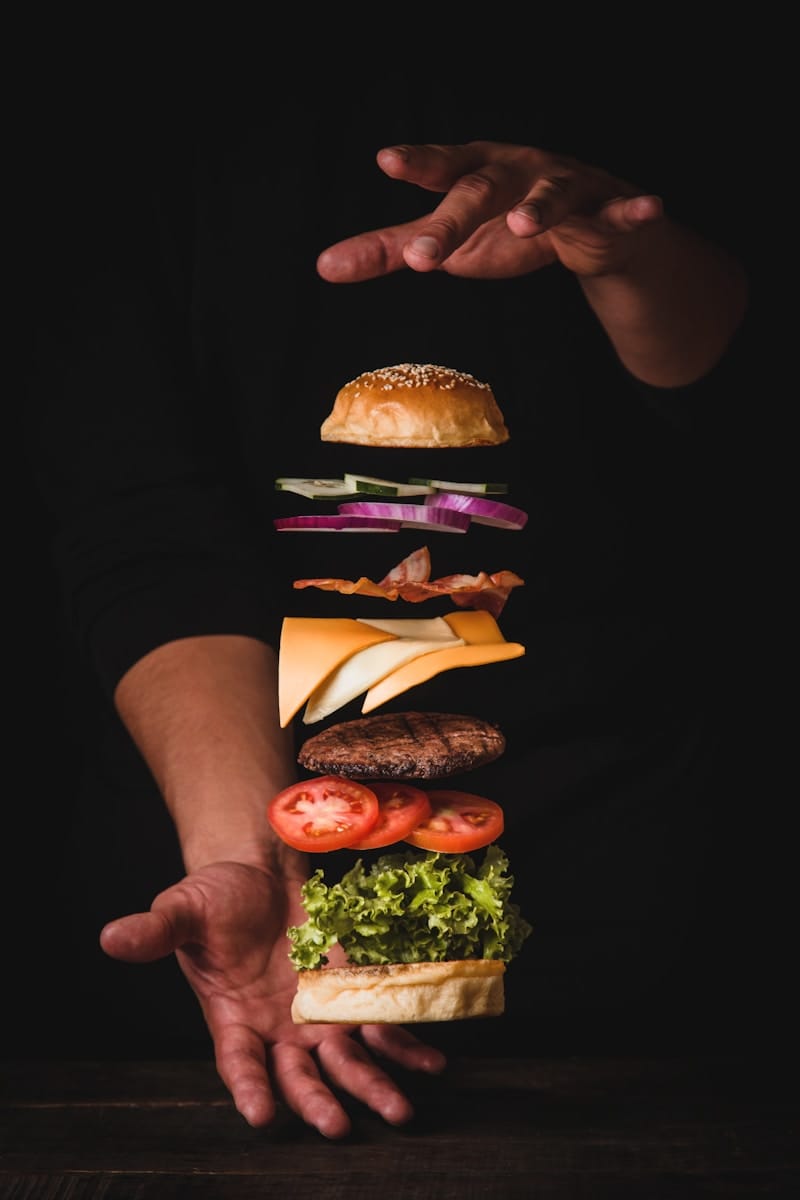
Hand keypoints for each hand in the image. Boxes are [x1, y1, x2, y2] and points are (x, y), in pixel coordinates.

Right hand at [99, 861, 445, 1137]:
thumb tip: (111, 937)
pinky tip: (431, 1063)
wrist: (260, 870)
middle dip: (318, 1102)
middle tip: (337, 1126)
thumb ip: (155, 930)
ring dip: (372, 1085)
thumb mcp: (183, 909)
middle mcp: (277, 1029)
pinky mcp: (349, 993)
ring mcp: (316, 1016)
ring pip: (346, 1062)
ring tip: (400, 1111)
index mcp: (231, 1019)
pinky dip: (405, 1044)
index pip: (239, 1064)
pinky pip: (380, 1025)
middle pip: (298, 1076)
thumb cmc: (215, 896)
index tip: (260, 1115)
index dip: (250, 1088)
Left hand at [317, 140, 663, 283]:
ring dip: (542, 206)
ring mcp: (565, 187)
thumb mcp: (446, 241)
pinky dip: (635, 210)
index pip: (442, 168)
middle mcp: (517, 171)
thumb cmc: (503, 225)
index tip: (387, 160)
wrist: (583, 232)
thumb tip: (323, 266)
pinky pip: (623, 211)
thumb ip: (389, 251)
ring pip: (553, 194)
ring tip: (527, 223)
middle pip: (483, 190)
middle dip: (454, 220)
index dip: (419, 163)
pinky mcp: (608, 210)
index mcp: (475, 174)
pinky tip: (648, 208)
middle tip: (422, 257)